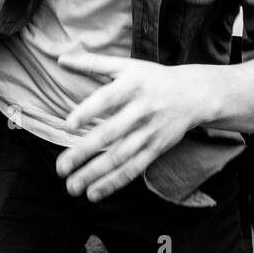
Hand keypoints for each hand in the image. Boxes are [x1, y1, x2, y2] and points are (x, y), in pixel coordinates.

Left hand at [54, 52, 212, 201]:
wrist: (193, 94)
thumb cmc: (152, 78)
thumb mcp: (125, 66)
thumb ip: (91, 63)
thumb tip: (60, 59)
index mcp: (131, 86)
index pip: (107, 99)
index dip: (88, 112)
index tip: (68, 125)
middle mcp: (140, 111)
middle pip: (111, 134)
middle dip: (85, 152)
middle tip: (61, 168)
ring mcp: (148, 133)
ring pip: (120, 157)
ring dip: (96, 174)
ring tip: (73, 187)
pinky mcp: (155, 149)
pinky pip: (133, 169)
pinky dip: (114, 182)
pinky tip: (94, 193)